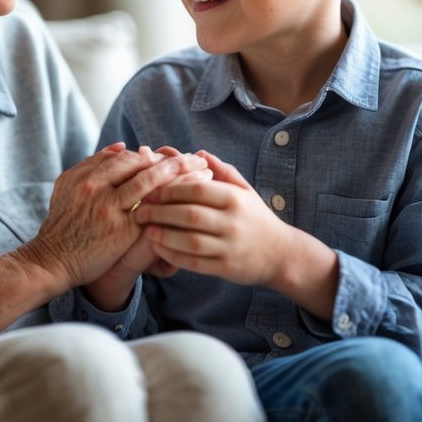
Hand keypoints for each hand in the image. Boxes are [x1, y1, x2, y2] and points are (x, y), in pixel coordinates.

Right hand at [18, 144, 208, 292]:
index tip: (175, 156)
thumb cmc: (62, 223)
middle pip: (144, 166)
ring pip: (150, 184)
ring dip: (180, 176)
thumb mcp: (68, 185)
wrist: (52, 259)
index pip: (130, 157)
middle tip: (198, 159)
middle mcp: (98, 188)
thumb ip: (92, 164)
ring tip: (202, 175)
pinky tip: (189, 204)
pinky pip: (151, 213)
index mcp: (88, 175)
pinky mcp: (119, 232)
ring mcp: (109, 209)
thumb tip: (122, 146)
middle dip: (175, 161)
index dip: (156, 155)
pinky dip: (172, 205)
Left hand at [137, 151, 294, 287]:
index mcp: (235, 198)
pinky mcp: (227, 268)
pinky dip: (174, 256)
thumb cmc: (256, 217)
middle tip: (140, 210)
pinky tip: (159, 250)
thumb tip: (197, 153)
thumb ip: (221, 170)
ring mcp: (230, 246)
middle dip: (160, 212)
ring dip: (163, 235)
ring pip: (190, 241)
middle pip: (190, 214)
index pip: (197, 189)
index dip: (170, 189)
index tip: (150, 190)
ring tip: (145, 230)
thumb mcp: (244, 190)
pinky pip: (195, 263)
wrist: (281, 253)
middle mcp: (233, 222)